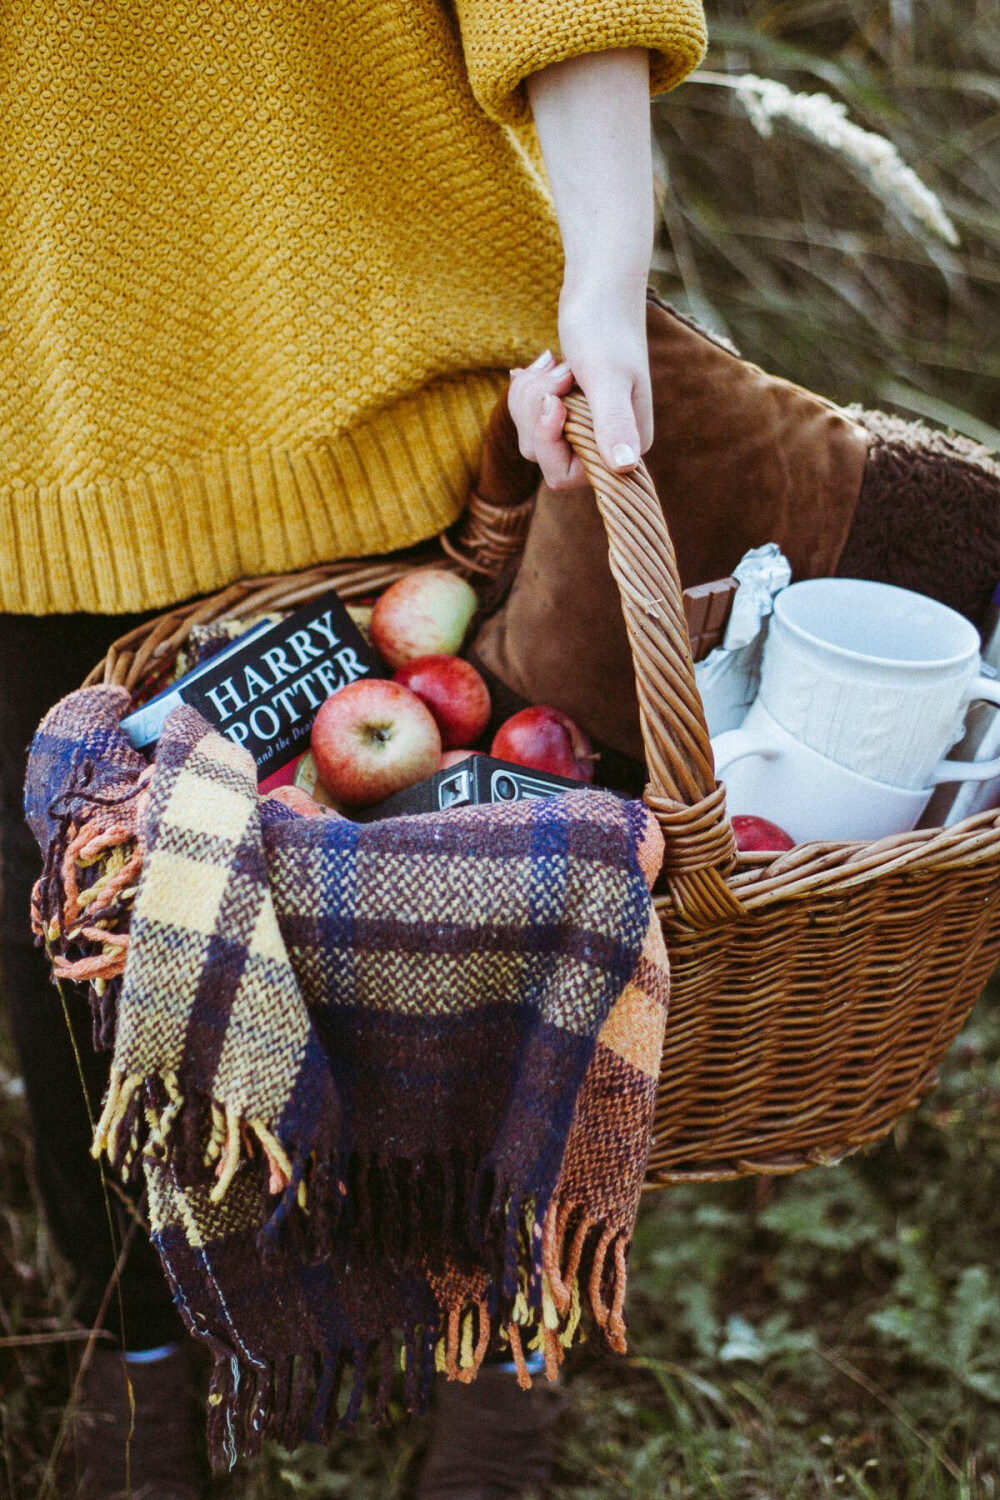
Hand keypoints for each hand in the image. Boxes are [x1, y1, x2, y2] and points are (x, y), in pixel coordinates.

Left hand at [507, 282, 651, 491]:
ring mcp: (584, 427)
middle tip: (557, 371)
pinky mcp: (568, 410)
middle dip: (537, 412)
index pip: (566, 474)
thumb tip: (625, 468)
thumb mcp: (606, 377)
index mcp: (625, 446)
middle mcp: (606, 444)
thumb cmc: (605, 327)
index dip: (549, 440)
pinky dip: (529, 389)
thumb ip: (613, 423)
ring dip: (530, 396)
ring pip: (531, 436)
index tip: (554, 400)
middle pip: (543, 456)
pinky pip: (530, 417)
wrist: (600, 287)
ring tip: (553, 362)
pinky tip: (545, 362)